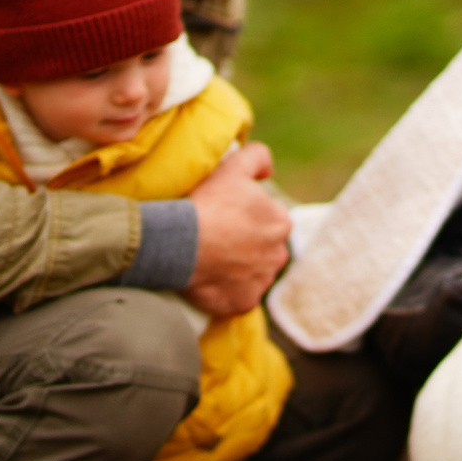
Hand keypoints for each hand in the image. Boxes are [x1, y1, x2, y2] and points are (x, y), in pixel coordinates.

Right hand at [183, 142, 292, 316]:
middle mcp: (279, 255)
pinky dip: (227, 291)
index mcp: (281, 222)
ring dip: (238, 268)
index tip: (225, 216)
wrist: (180, 242)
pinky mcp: (244, 303)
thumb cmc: (208, 202)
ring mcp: (262, 281)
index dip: (246, 217)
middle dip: (246, 245)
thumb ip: (258, 157)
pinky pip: (238, 297)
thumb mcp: (233, 166)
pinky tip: (210, 279)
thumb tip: (268, 172)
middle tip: (217, 239)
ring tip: (211, 259)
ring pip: (252, 273)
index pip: (268, 220)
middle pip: (263, 249)